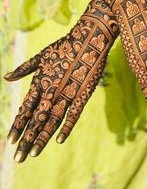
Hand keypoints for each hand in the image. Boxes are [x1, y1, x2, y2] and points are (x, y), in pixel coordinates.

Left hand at [4, 0, 117, 161]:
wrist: (89, 37)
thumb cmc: (64, 46)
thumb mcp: (41, 55)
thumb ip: (24, 68)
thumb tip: (6, 78)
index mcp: (41, 82)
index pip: (26, 109)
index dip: (18, 125)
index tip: (11, 141)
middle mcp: (51, 90)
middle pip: (36, 119)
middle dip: (26, 139)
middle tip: (18, 158)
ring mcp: (67, 92)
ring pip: (52, 120)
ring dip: (42, 137)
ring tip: (33, 154)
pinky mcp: (83, 92)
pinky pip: (73, 113)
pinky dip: (66, 126)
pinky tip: (59, 140)